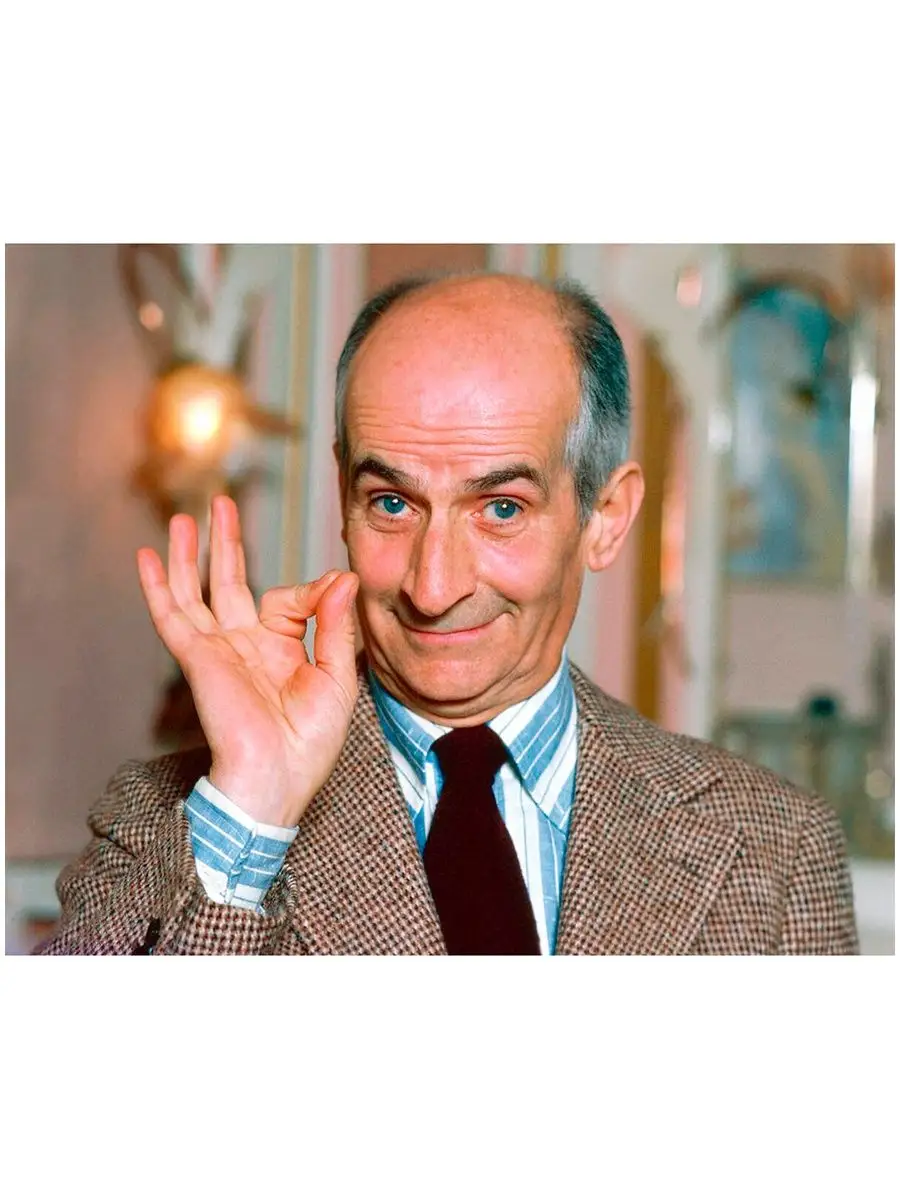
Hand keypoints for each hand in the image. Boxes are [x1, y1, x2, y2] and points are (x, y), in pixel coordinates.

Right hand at [137, 495, 358, 826]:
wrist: (278, 777)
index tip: (333, 591)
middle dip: (226, 543)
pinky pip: (172, 615)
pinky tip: (149, 557)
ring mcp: (218, 648)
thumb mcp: (338, 675)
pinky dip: (159, 586)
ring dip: (190, 554)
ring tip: (185, 518)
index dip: (313, 591)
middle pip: (229, 582)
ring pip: (197, 590)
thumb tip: (344, 577)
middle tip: (222, 504)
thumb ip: (336, 624)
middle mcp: (246, 645)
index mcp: (281, 650)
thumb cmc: (311, 741)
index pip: (287, 600)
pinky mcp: (198, 657)